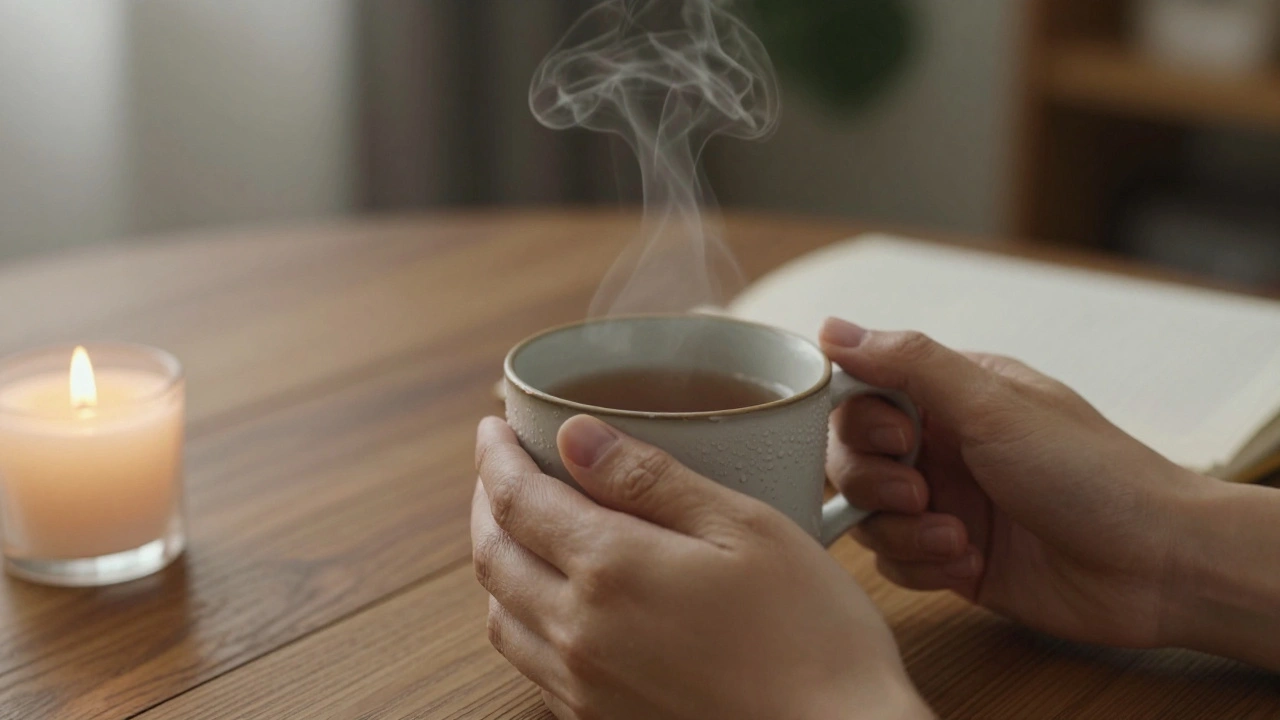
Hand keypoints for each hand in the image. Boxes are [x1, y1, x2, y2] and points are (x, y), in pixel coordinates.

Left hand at [471, 415, 932, 719]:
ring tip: (519, 525)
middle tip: (503, 466)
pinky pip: (529, 661)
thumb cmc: (812, 631)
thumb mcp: (744, 527)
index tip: (494, 426)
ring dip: (495, 559)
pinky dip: (519, 614)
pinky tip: (552, 597)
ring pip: (499, 613)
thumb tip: (575, 435)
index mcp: (610, 570)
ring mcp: (583, 687)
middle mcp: (578, 632)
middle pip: (492, 555)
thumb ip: (651, 478)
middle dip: (486, 500)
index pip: (516, 499)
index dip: (496, 456)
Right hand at [820, 318, 1202, 648]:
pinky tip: (972, 564)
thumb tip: (830, 328)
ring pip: (868, 516)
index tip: (901, 438)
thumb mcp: (993, 405)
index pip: (862, 394)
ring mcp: (946, 505)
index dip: (862, 421)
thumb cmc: (1089, 473)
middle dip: (874, 482)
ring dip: (903, 531)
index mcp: (952, 397)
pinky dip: (922, 567)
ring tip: (957, 536)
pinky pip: (894, 563)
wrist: (1156, 566)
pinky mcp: (952, 560)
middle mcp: (943, 447)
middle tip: (921, 493)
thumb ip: (909, 362)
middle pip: (851, 458)